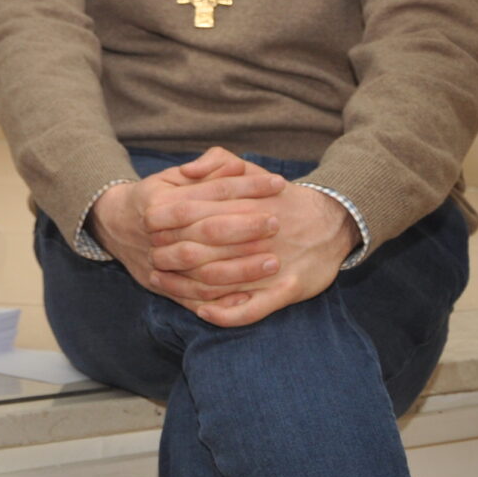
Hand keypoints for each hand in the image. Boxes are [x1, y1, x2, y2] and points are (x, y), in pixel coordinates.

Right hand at [89, 148, 285, 313]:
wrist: (114, 225)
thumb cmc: (157, 196)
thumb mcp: (174, 175)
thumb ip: (208, 168)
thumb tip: (238, 168)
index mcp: (159, 201)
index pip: (210, 191)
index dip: (247, 187)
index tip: (278, 184)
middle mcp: (156, 232)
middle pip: (207, 230)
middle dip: (245, 228)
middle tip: (277, 224)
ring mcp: (157, 261)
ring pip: (203, 268)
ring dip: (241, 268)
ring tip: (273, 262)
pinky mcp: (160, 285)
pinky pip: (194, 297)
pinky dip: (222, 298)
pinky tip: (250, 293)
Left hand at [146, 180, 359, 326]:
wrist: (332, 220)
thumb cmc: (280, 196)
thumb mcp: (250, 170)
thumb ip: (218, 163)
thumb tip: (187, 172)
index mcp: (245, 209)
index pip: (196, 216)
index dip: (167, 223)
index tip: (145, 225)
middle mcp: (256, 240)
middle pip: (201, 250)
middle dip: (170, 254)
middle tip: (147, 256)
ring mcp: (272, 269)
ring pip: (220, 283)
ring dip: (185, 285)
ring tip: (160, 281)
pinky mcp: (288, 291)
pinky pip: (251, 310)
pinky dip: (224, 313)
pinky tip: (202, 311)